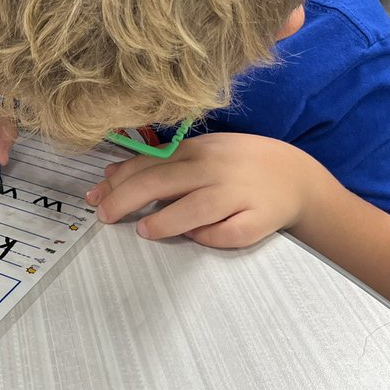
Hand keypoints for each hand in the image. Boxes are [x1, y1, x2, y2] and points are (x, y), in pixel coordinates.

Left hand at [86, 132, 318, 247]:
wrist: (295, 176)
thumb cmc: (237, 164)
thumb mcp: (199, 153)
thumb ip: (158, 163)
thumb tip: (111, 173)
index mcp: (197, 151)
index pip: (149, 164)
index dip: (118, 181)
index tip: (94, 196)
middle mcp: (215, 169)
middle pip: (164, 182)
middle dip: (127, 199)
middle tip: (104, 216)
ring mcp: (238, 195)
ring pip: (197, 208)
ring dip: (166, 220)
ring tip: (143, 230)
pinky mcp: (258, 220)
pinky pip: (230, 233)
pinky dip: (211, 236)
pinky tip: (193, 239)